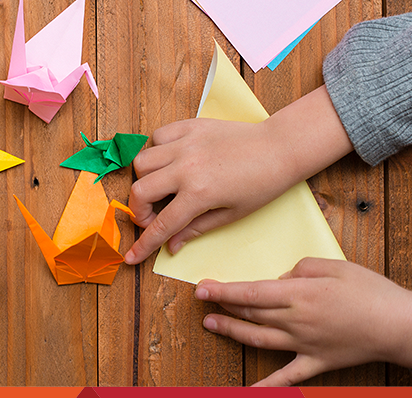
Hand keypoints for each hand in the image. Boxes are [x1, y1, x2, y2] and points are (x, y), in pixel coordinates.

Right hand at [124, 86, 353, 264]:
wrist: (280, 148)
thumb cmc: (262, 185)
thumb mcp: (231, 214)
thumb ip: (195, 229)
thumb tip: (172, 246)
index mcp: (199, 193)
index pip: (161, 225)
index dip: (143, 245)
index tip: (131, 256)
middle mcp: (186, 167)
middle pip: (139, 191)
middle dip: (139, 211)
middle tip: (153, 218)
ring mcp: (186, 144)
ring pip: (141, 162)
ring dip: (144, 179)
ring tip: (161, 187)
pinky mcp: (190, 126)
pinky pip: (157, 136)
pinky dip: (156, 150)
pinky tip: (169, 161)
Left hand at [196, 258, 411, 385]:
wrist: (400, 325)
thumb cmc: (371, 291)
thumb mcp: (336, 265)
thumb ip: (302, 268)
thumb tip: (281, 277)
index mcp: (299, 294)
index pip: (251, 292)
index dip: (223, 290)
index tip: (202, 287)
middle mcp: (295, 320)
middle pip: (250, 313)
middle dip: (223, 305)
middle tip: (202, 299)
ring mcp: (303, 344)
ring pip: (258, 339)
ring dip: (232, 332)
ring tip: (211, 324)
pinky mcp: (315, 361)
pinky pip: (287, 377)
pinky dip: (266, 386)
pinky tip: (248, 393)